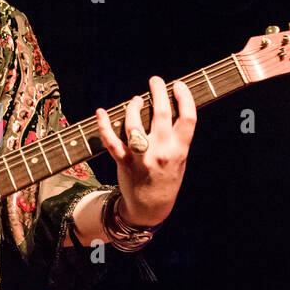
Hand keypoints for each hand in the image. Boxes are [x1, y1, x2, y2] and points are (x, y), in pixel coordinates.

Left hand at [94, 77, 195, 226]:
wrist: (151, 208)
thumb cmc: (166, 179)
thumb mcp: (180, 159)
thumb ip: (176, 137)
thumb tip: (167, 106)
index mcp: (180, 150)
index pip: (188, 118)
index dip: (184, 97)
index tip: (178, 85)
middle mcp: (162, 152)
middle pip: (161, 114)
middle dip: (158, 92)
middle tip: (155, 81)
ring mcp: (142, 157)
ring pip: (134, 125)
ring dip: (134, 106)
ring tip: (136, 99)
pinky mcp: (124, 162)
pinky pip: (111, 141)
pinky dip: (104, 125)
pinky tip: (101, 112)